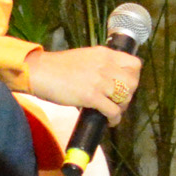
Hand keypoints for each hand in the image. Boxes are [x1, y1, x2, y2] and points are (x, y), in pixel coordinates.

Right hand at [25, 44, 141, 124]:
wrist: (40, 72)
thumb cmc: (57, 66)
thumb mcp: (85, 57)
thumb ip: (100, 64)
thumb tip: (109, 79)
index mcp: (105, 54)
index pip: (135, 64)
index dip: (133, 77)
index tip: (125, 84)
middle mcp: (106, 66)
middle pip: (133, 83)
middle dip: (129, 94)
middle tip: (118, 100)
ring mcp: (100, 81)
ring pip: (125, 97)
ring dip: (121, 107)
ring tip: (112, 110)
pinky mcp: (92, 97)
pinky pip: (113, 111)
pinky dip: (114, 119)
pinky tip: (108, 121)